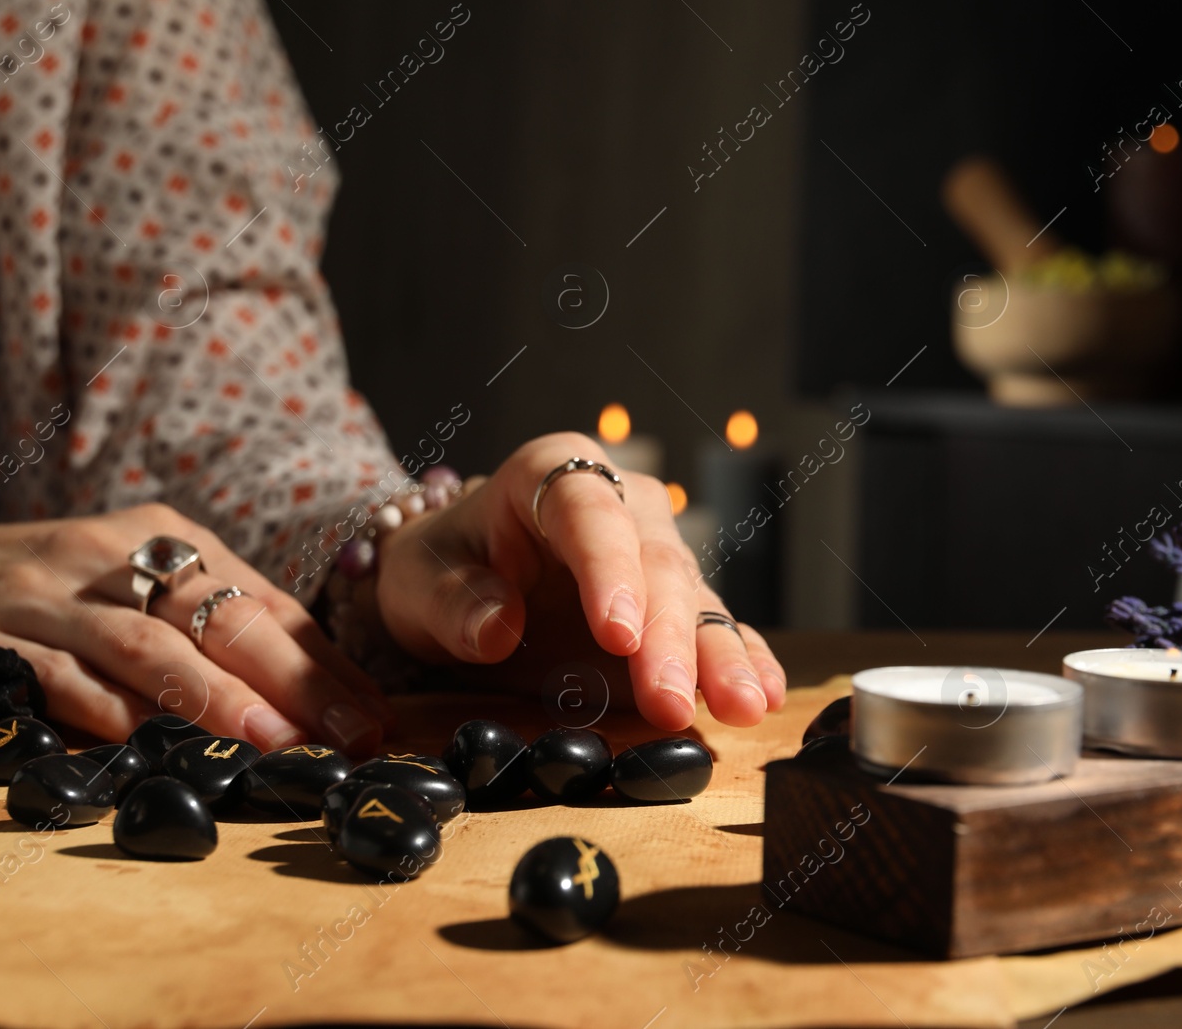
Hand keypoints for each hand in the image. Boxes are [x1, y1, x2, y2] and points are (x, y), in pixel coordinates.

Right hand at [0, 504, 389, 752]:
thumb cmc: (61, 593)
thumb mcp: (143, 585)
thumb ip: (216, 627)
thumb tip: (318, 696)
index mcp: (168, 539)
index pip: (267, 603)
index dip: (325, 662)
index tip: (375, 715)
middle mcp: (115, 560)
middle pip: (223, 618)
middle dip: (295, 680)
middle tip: (348, 734)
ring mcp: (52, 600)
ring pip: (148, 647)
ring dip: (217, 698)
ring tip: (275, 740)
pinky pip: (64, 680)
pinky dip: (115, 715)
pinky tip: (160, 746)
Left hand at [376, 433, 786, 729]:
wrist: (459, 577)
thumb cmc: (439, 566)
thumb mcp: (418, 579)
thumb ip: (453, 601)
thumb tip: (497, 628)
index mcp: (554, 474)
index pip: (591, 515)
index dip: (610, 572)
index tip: (619, 635)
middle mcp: (621, 504)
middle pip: (657, 564)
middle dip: (669, 639)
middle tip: (671, 702)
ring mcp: (654, 554)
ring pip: (696, 600)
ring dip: (720, 657)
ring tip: (744, 706)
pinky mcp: (672, 606)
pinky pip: (714, 627)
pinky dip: (740, 660)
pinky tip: (764, 693)